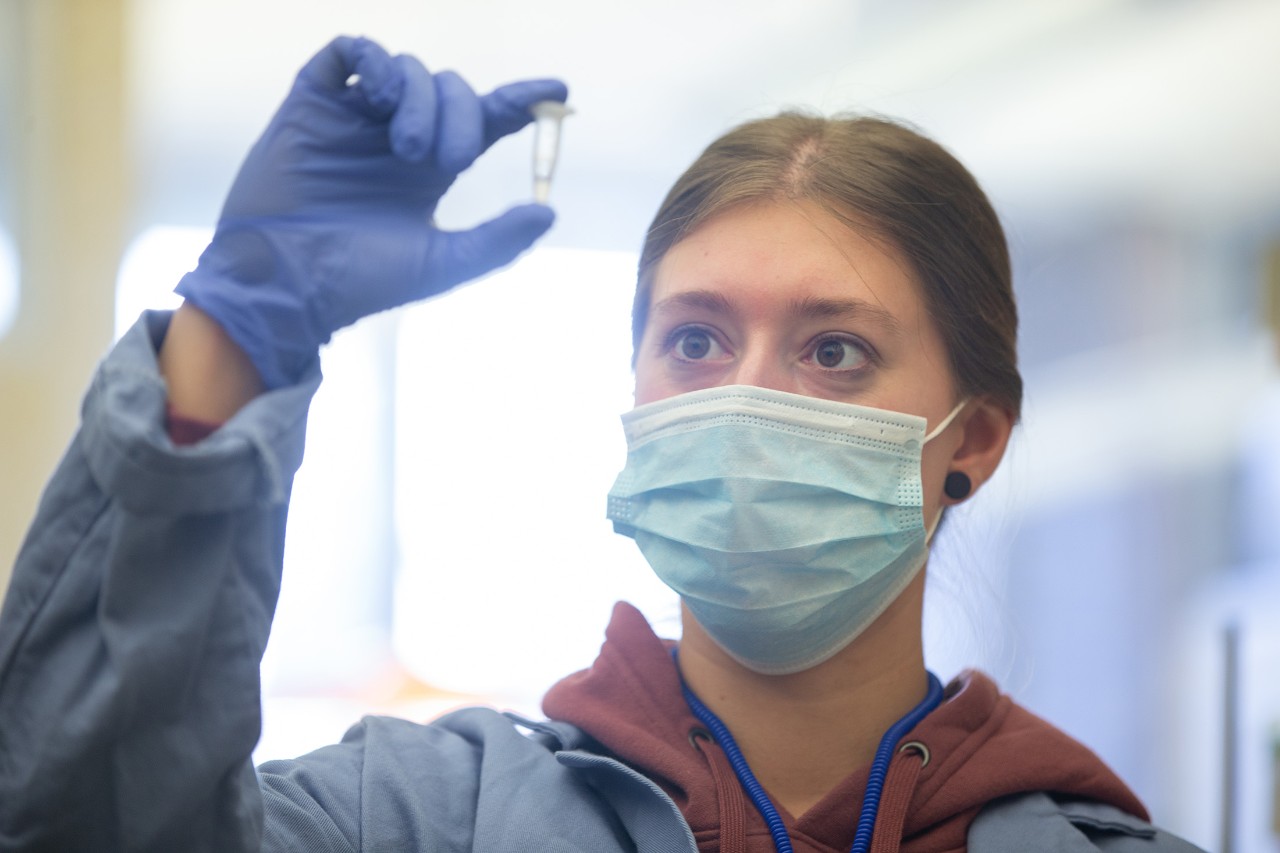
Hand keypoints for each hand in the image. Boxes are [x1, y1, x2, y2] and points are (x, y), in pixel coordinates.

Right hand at [175, 36, 567, 388]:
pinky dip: (373, 60)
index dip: (519, 103)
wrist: (288, 280)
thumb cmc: (360, 281)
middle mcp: (397, 135)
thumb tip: (547, 211)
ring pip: (407, 68)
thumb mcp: (442, 264)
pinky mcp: (313, 102)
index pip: (485, 121)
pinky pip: (348, 53)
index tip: (556, 94)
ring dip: (419, 98)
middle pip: (450, 89)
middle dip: (461, 113)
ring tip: (406, 148)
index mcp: (431, 169)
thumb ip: (498, 240)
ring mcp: (356, 116)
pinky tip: (378, 93)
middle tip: (447, 160)